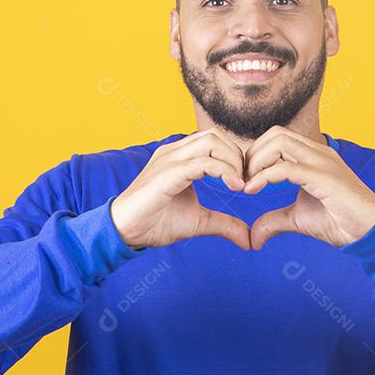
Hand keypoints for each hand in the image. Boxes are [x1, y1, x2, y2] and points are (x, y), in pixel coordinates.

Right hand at [111, 129, 251, 249]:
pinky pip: (203, 162)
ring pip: (211, 141)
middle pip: (215, 135)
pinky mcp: (168, 173)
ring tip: (240, 184)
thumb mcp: (199, 222)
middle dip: (237, 156)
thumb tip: (249, 239)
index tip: (246, 182)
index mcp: (180, 157)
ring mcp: (169, 159)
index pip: (215, 140)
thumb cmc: (155, 222)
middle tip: (246, 182)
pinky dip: (224, 171)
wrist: (125, 231)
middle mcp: (174, 152)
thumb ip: (224, 224)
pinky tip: (234, 187)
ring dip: (232, 161)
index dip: (235, 157)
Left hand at [243, 125, 374, 249]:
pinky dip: (264, 176)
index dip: (255, 155)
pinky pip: (286, 167)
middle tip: (243, 181)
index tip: (245, 180)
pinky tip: (253, 191)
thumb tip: (253, 236)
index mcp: (313, 156)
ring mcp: (322, 162)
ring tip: (248, 185)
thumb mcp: (298, 219)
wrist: (369, 232)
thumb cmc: (339, 222)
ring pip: (279, 142)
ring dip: (256, 162)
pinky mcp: (324, 178)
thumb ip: (274, 221)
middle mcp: (318, 153)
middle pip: (276, 134)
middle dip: (252, 154)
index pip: (277, 138)